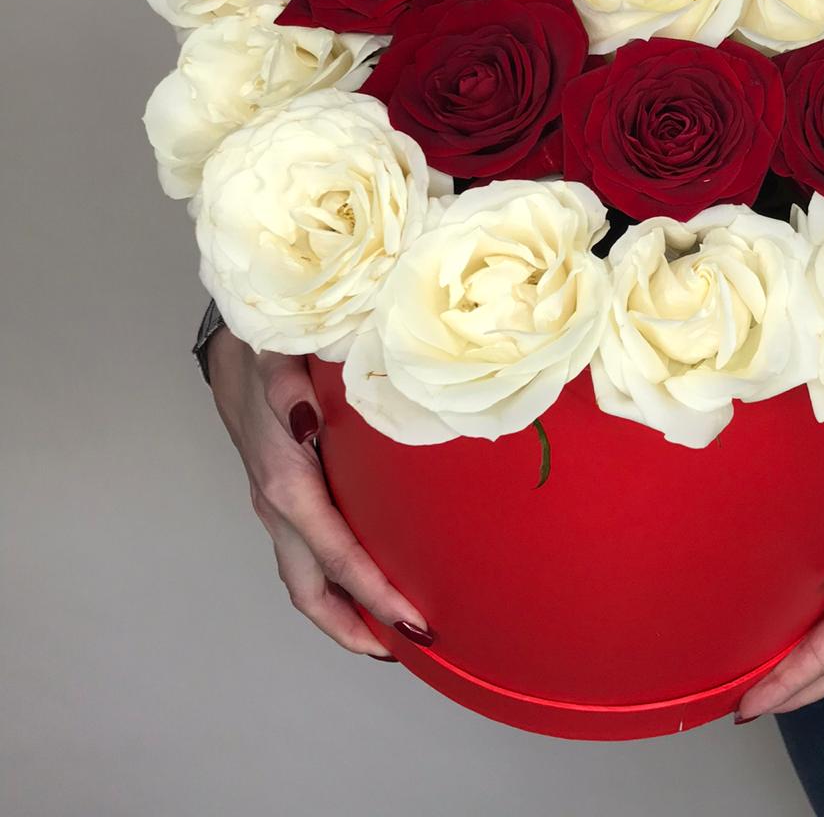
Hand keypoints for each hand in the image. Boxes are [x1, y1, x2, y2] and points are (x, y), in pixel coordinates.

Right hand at [205, 326, 432, 657]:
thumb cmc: (265, 357)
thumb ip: (291, 392)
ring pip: (307, 578)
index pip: (337, 556)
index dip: (375, 594)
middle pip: (312, 591)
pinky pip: (309, 555)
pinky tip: (366, 576)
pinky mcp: (283, 497)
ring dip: (344, 612)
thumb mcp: (278, 363)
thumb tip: (309, 421)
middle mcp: (277, 507)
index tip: (414, 621)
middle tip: (406, 650)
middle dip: (355, 628)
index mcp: (285, 485)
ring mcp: (276, 507)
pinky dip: (336, 580)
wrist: (233, 350)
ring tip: (391, 632)